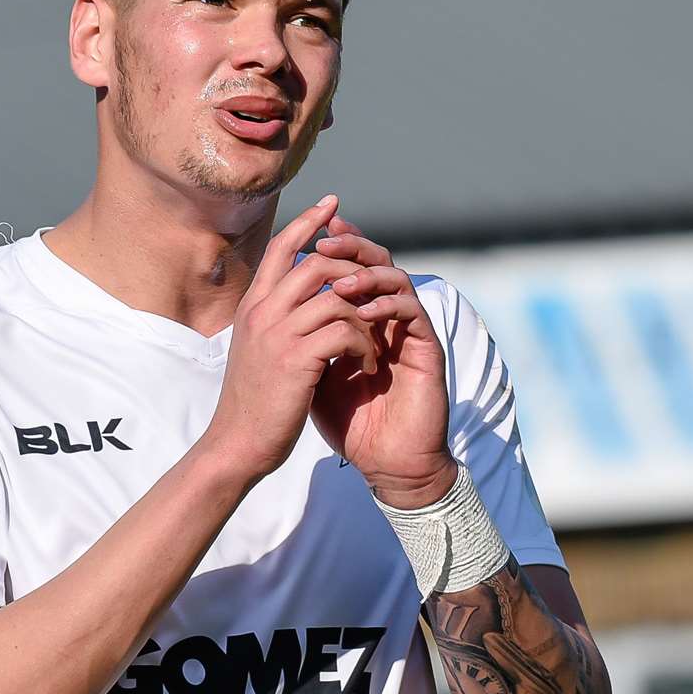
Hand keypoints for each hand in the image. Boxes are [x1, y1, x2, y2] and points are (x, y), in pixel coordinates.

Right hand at [202, 195, 390, 482]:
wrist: (237, 443)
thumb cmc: (252, 401)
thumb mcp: (257, 348)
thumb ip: (275, 319)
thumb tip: (300, 297)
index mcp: (252, 306)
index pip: (280, 247)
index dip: (307, 222)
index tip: (332, 203)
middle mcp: (262, 312)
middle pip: (314, 262)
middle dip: (351, 268)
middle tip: (375, 285)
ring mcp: (278, 334)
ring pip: (335, 295)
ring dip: (364, 314)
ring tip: (373, 340)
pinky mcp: (298, 359)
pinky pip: (346, 330)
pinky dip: (365, 344)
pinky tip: (367, 364)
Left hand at [310, 214, 456, 507]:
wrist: (384, 462)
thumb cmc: (349, 421)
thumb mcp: (312, 373)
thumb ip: (298, 339)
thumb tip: (265, 307)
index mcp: (360, 318)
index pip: (349, 267)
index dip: (332, 246)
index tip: (308, 232)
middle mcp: (387, 318)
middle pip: (375, 261)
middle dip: (350, 247)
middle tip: (325, 241)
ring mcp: (408, 331)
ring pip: (396, 279)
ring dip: (367, 274)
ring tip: (341, 284)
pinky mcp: (427, 350)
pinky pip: (413, 313)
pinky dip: (388, 306)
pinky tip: (365, 312)